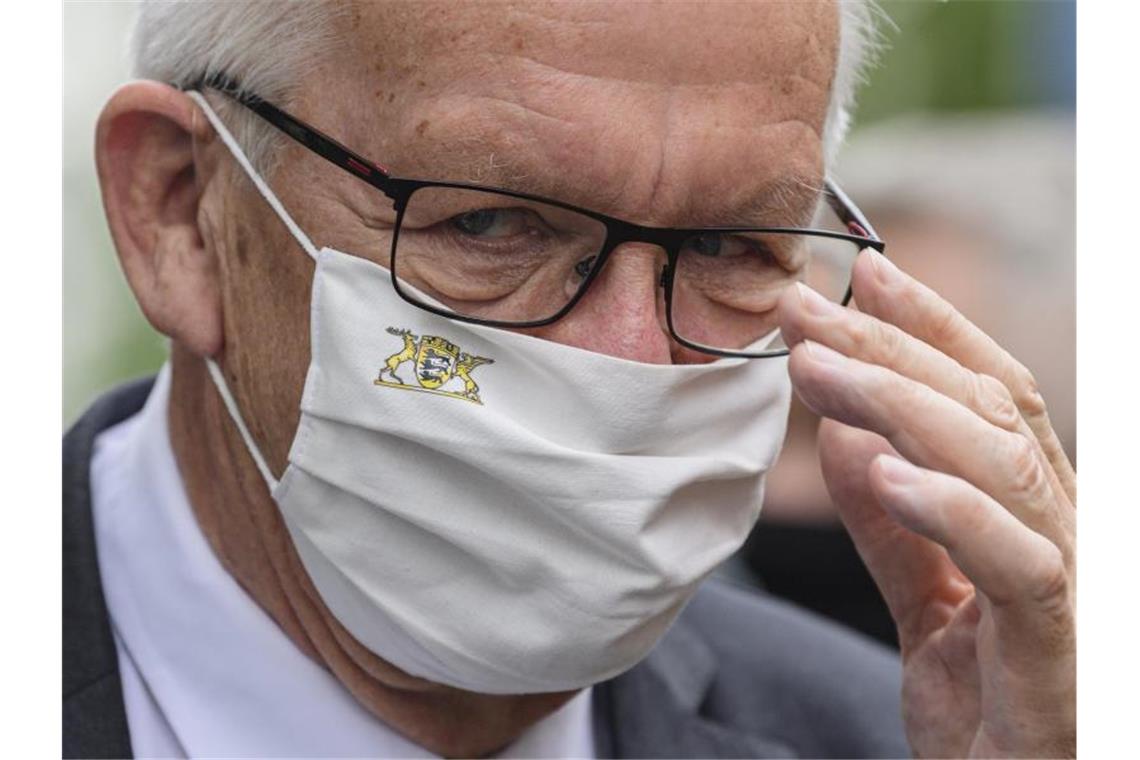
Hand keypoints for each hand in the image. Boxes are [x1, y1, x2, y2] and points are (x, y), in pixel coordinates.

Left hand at [777, 249, 1075, 757]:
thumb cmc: (987, 714)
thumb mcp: (926, 606)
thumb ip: (892, 529)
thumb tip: (848, 439)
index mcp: (1038, 515)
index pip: (992, 394)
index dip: (933, 329)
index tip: (864, 276)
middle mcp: (1069, 531)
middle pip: (987, 409)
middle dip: (889, 349)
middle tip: (800, 312)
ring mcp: (1076, 588)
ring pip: (998, 462)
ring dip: (898, 405)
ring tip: (815, 371)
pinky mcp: (1062, 653)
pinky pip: (1018, 565)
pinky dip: (952, 512)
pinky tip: (885, 474)